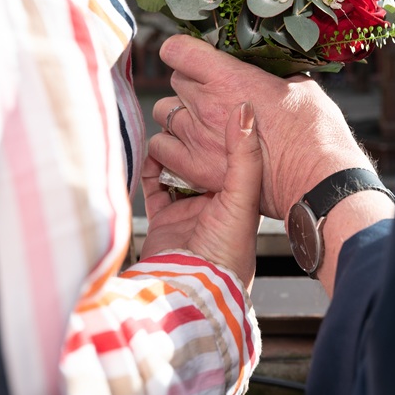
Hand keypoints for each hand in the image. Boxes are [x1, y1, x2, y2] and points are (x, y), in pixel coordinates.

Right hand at [139, 102, 262, 287]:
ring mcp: (188, 211)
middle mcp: (215, 202)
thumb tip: (245, 110)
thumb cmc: (226, 253)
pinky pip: (153, 185)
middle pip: (203, 160)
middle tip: (187, 113)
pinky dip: (149, 168)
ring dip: (171, 151)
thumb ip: (243, 155)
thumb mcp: (242, 198)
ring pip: (177, 169)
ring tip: (168, 130)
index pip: (233, 156)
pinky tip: (150, 154)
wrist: (190, 289)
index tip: (217, 105)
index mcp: (240, 198)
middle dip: (195, 140)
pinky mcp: (162, 219)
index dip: (225, 133)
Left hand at [149, 35, 373, 219]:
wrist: (316, 181)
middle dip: (189, 84)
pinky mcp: (196, 168)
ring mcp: (197, 137)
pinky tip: (188, 149)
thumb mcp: (300, 88)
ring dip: (178, 114)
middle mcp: (206, 104)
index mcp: (229, 77)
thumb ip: (274, 78)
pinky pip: (160, 148)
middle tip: (211, 94)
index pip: (178, 50)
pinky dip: (169, 146)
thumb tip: (270, 77)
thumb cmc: (315, 134)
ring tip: (199, 123)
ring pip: (163, 112)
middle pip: (175, 80)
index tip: (194, 56)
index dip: (184, 51)